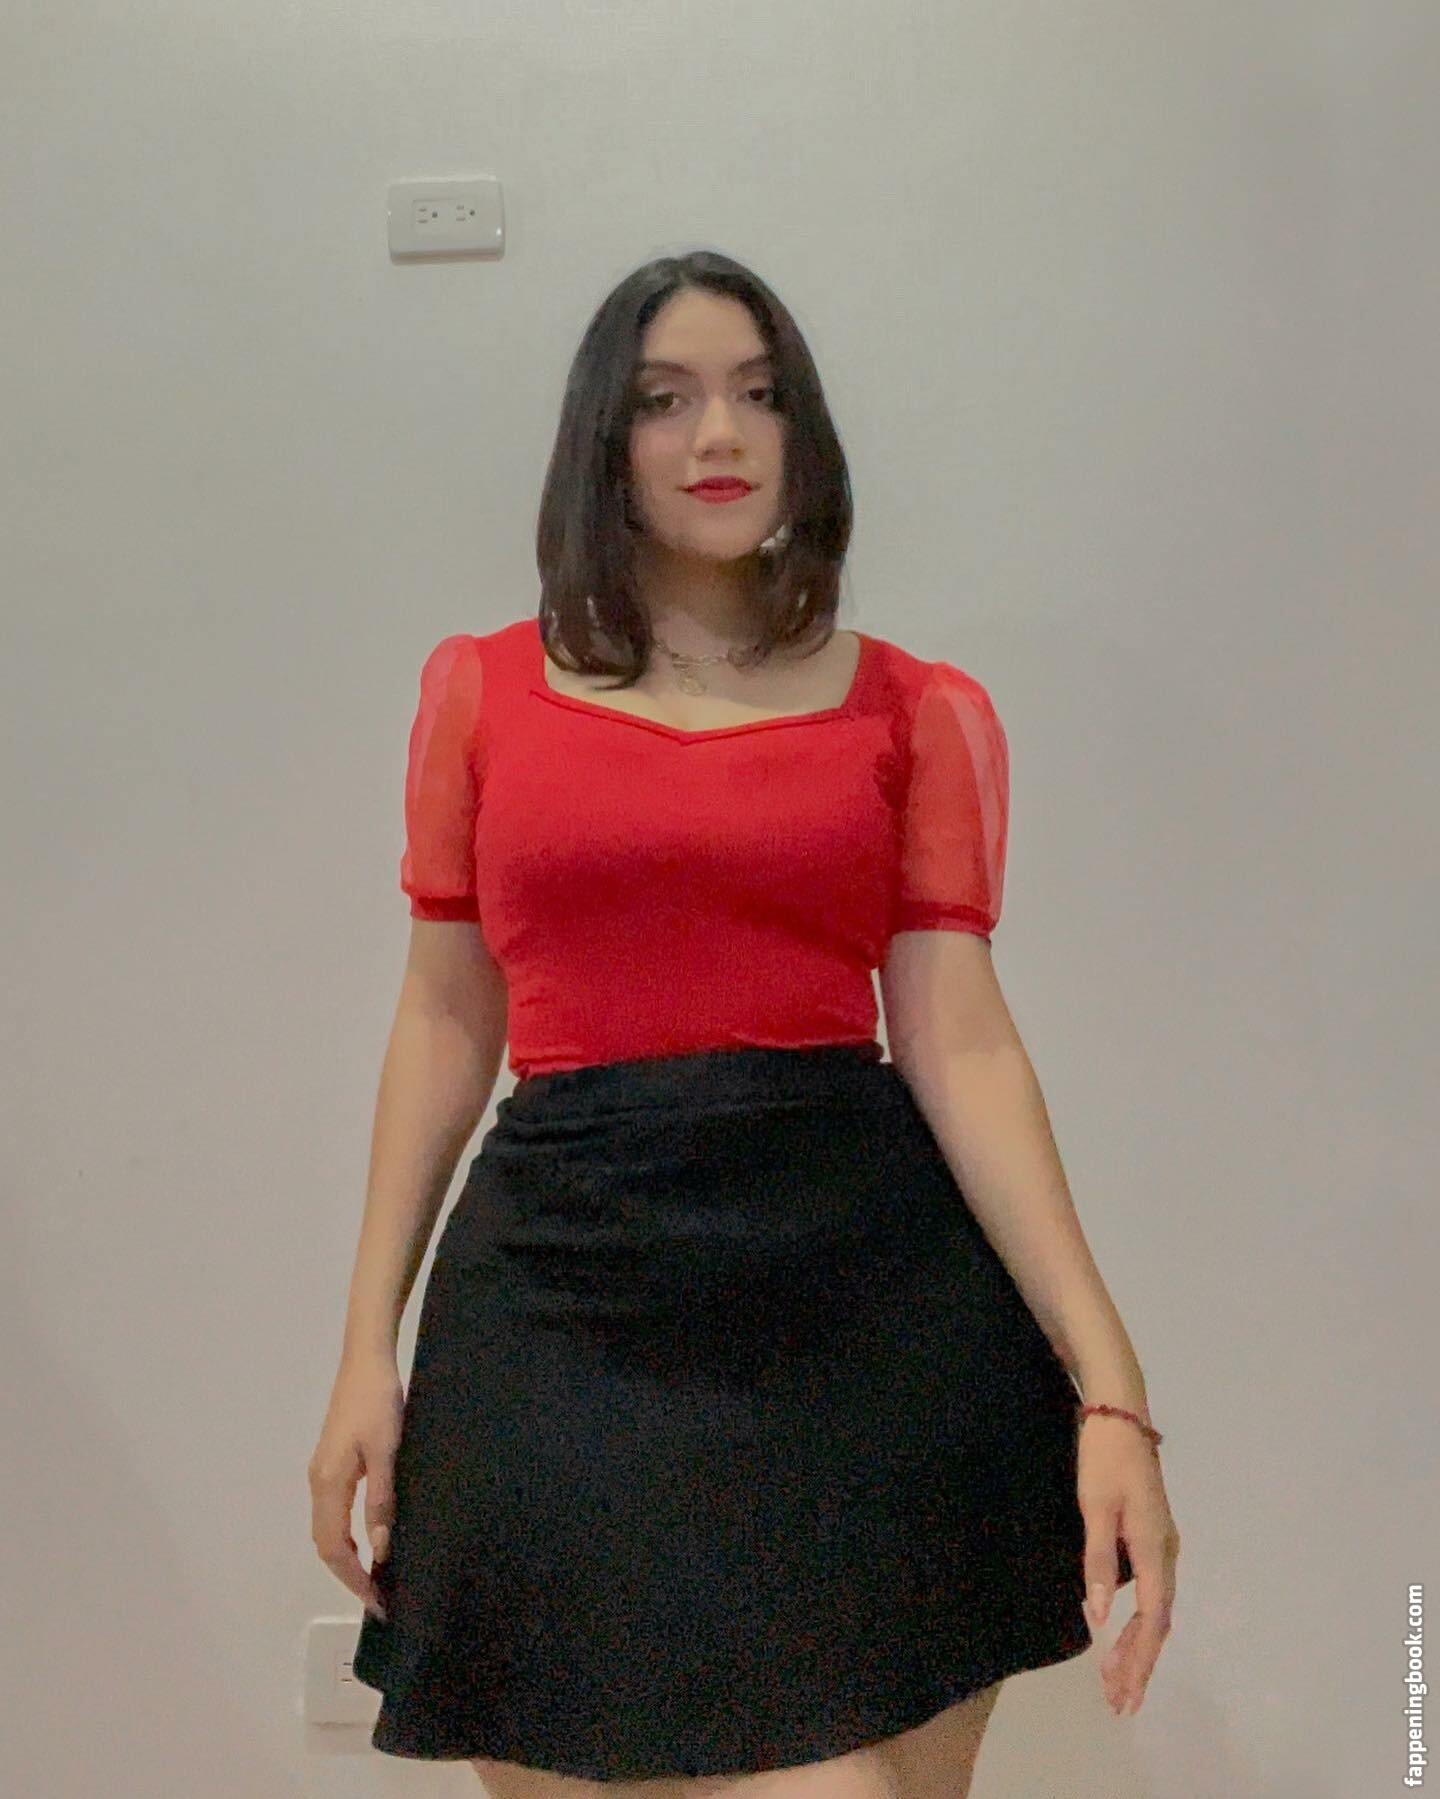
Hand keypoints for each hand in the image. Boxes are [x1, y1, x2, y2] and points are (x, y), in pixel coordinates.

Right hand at [308, 1350, 404, 1621]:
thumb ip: (381, 1501)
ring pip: (328, 1529)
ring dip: (347, 1558)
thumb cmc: (379, 1402)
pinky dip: (347, 1535)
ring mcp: (322, 1472)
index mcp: (328, 1484)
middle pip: (325, 1544)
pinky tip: (369, 1539)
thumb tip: (380, 1550)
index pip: (333, 1549)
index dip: (353, 1580)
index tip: (378, 1603)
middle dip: (349, 1576)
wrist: (366, 1359)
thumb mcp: (388, 1451)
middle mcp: (318, 1482)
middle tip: (380, 1598)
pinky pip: (334, 1512)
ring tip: (376, 1577)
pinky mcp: (333, 1461)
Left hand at [1077, 1414, 1179, 1715]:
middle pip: (1158, 1622)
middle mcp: (1166, 1551)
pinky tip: (1118, 1632)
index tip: (1124, 1695)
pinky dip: (1136, 1619)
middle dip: (1138, 1664)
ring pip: (1155, 1608)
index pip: (1152, 1620)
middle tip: (1119, 1702)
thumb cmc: (1104, 1458)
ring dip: (1137, 1645)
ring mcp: (1162, 1543)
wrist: (1120, 1413)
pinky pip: (1150, 1590)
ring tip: (1115, 1678)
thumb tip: (1097, 1618)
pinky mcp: (1152, 1535)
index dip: (1138, 1660)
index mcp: (1154, 1547)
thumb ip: (1098, 1562)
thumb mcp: (1094, 1507)